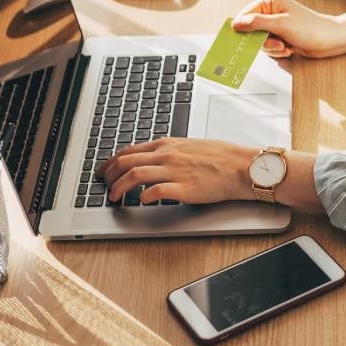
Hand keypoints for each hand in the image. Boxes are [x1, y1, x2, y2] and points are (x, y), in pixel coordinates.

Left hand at [96, 138, 252, 204]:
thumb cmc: (221, 157)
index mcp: (169, 144)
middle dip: (109, 175)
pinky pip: (156, 191)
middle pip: (127, 162)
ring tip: (113, 197)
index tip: (104, 171)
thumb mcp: (190, 146)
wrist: (242, 166)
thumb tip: (152, 156)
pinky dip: (143, 196)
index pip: (130, 151)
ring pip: (135, 174)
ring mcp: (175, 171)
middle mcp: (168, 155)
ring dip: (119, 187)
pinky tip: (139, 201)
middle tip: (104, 185)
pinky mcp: (184, 188)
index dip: (111, 162)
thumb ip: (170, 150)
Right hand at [232, 0, 345, 58]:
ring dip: (272, 47)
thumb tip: (236, 23)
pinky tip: (289, 49)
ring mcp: (276, 24)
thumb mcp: (281, 24)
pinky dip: (277, 51)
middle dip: (263, 41)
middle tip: (276, 43)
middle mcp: (271, 11)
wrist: (330, 40)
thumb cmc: (311, 28)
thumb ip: (257, 23)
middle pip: (251, 30)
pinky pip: (269, 46)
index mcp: (270, 1)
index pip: (245, 14)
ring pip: (260, 41)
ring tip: (286, 46)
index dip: (242, 28)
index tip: (240, 40)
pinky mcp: (280, 35)